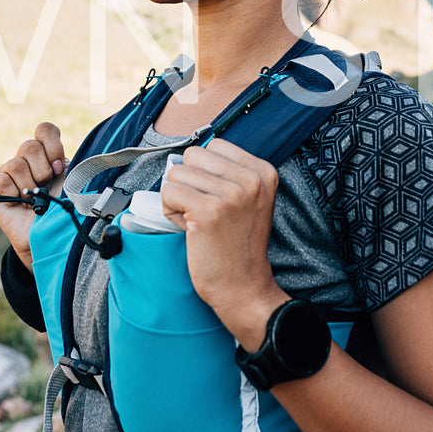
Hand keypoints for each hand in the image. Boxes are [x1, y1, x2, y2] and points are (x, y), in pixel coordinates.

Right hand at [0, 122, 65, 270]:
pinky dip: (11, 193)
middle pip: (29, 145)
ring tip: (34, 200)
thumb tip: (68, 158)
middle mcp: (28, 161)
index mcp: (48, 155)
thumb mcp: (74, 185)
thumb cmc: (65, 211)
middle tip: (47, 187)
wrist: (51, 239)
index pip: (44, 130)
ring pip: (14, 164)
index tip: (59, 167)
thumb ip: (72, 166)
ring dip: (28, 186)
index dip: (52, 145)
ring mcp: (10, 174)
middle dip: (42, 170)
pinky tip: (19, 204)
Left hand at [160, 139, 287, 347]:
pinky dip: (171, 211)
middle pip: (193, 155)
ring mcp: (231, 194)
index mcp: (263, 172)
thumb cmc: (237, 244)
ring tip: (198, 221)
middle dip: (189, 182)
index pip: (214, 145)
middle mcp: (251, 180)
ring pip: (177, 173)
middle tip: (204, 210)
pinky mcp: (209, 211)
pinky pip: (169, 192)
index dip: (205, 171)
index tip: (217, 198)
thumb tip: (186, 154)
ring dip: (179, 198)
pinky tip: (189, 227)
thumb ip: (228, 173)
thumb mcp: (249, 199)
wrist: (243, 286)